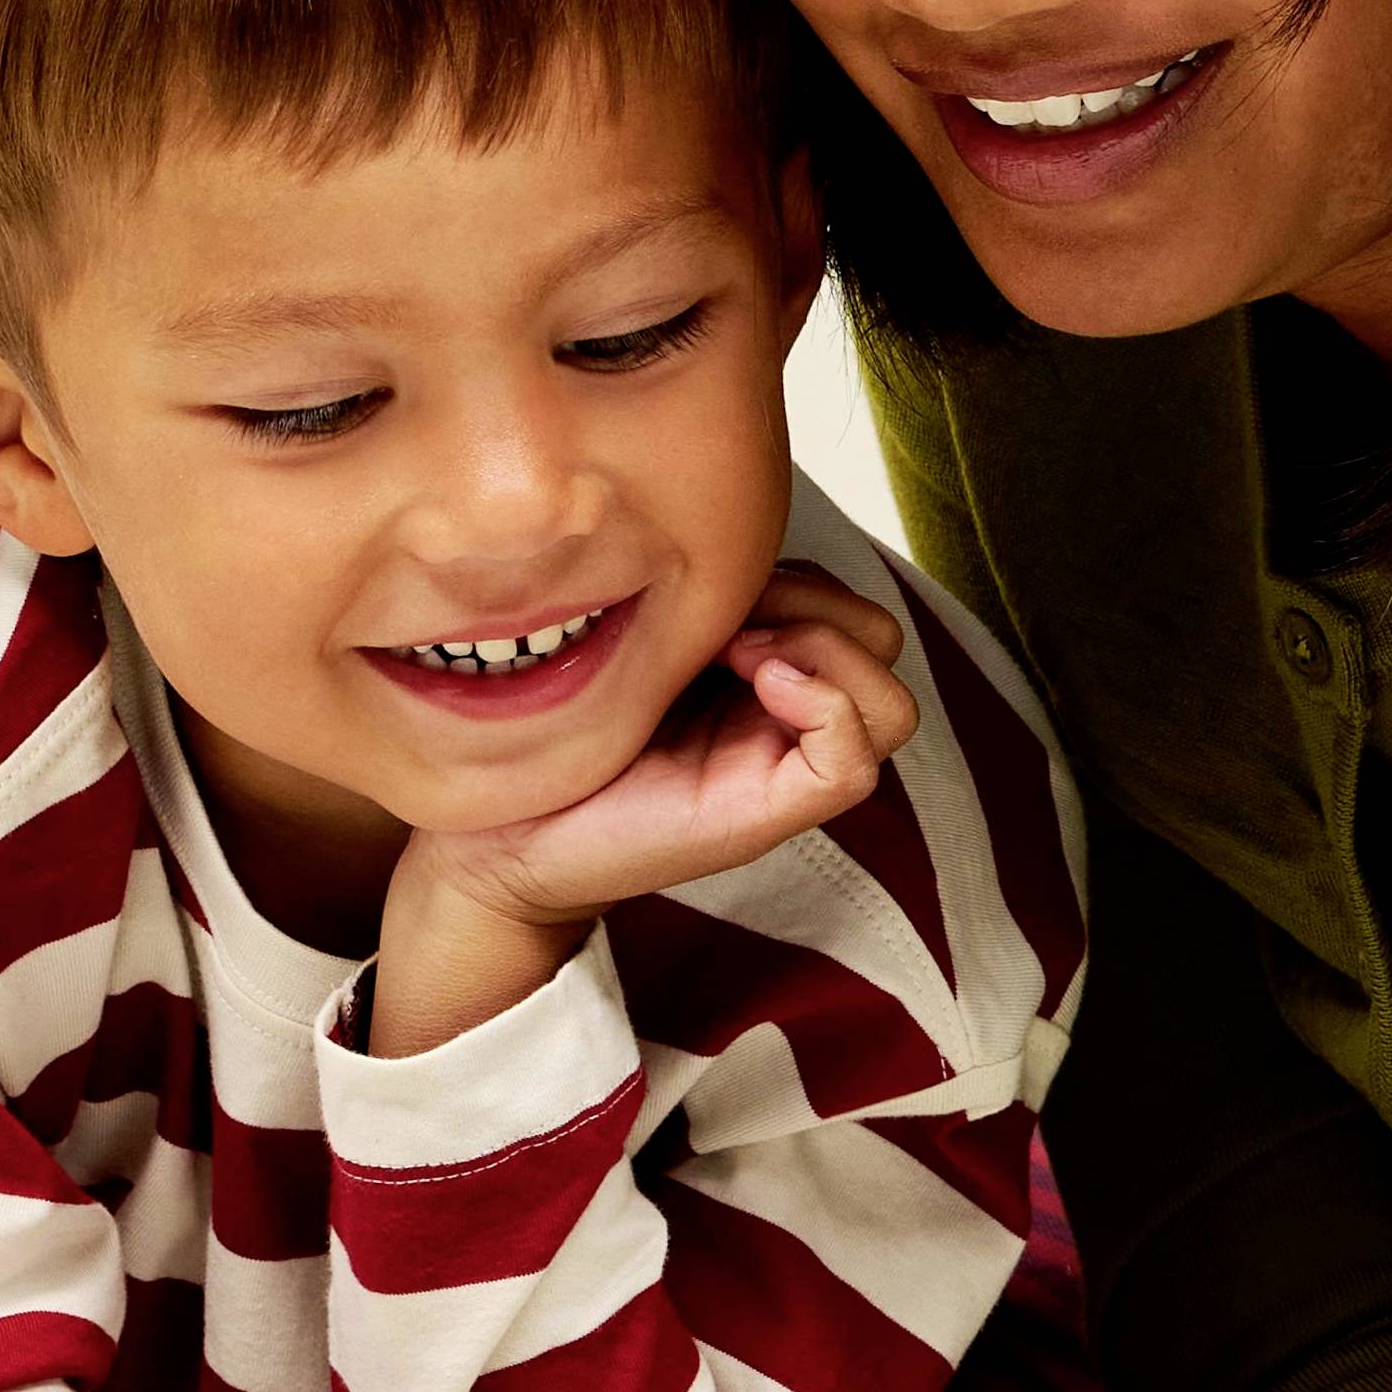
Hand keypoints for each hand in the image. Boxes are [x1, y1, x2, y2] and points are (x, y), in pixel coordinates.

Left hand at [370, 566, 917, 1054]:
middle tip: (730, 627)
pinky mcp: (769, 815)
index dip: (799, 578)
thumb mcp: (634, 640)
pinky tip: (756, 686)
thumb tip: (741, 555)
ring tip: (740, 657)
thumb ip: (697, 602)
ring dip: (826, 653)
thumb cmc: (555, 740)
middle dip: (817, 607)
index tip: (715, 585)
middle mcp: (782, 720)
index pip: (845, 602)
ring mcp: (782, 770)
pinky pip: (855, 762)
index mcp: (757, 673)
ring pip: (890, 704)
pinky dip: (826, 707)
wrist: (501, 836)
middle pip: (881, 640)